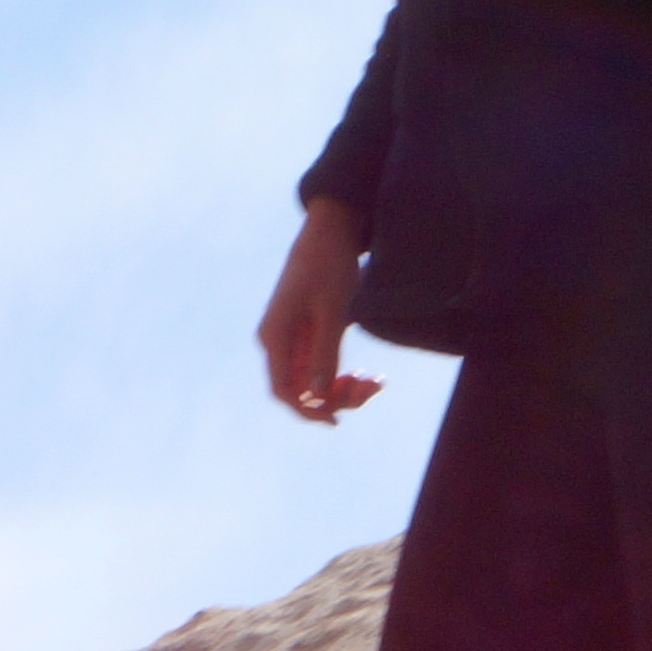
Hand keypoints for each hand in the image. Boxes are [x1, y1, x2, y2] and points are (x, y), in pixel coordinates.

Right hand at [260, 200, 384, 423]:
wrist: (331, 230)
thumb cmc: (328, 265)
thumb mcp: (333, 310)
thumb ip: (324, 354)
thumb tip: (317, 397)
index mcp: (275, 336)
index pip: (284, 390)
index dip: (308, 410)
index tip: (337, 420)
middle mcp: (278, 341)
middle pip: (301, 390)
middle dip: (335, 397)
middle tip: (372, 387)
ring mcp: (292, 338)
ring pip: (313, 381)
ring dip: (343, 389)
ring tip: (376, 381)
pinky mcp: (307, 334)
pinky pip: (321, 365)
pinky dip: (343, 374)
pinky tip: (369, 374)